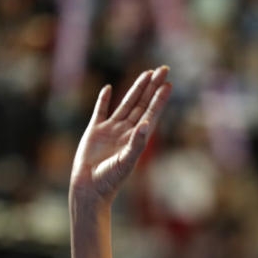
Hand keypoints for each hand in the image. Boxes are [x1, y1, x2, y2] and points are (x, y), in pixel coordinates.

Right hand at [70, 66, 171, 207]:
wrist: (89, 188)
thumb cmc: (110, 179)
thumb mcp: (127, 161)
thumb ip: (137, 143)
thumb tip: (147, 123)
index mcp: (137, 138)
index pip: (151, 113)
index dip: (159, 99)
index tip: (168, 84)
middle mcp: (126, 131)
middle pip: (142, 104)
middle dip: (152, 87)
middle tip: (164, 69)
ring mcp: (111, 130)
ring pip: (126, 104)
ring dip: (136, 89)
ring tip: (147, 73)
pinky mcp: (94, 131)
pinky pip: (101, 111)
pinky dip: (104, 100)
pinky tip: (109, 89)